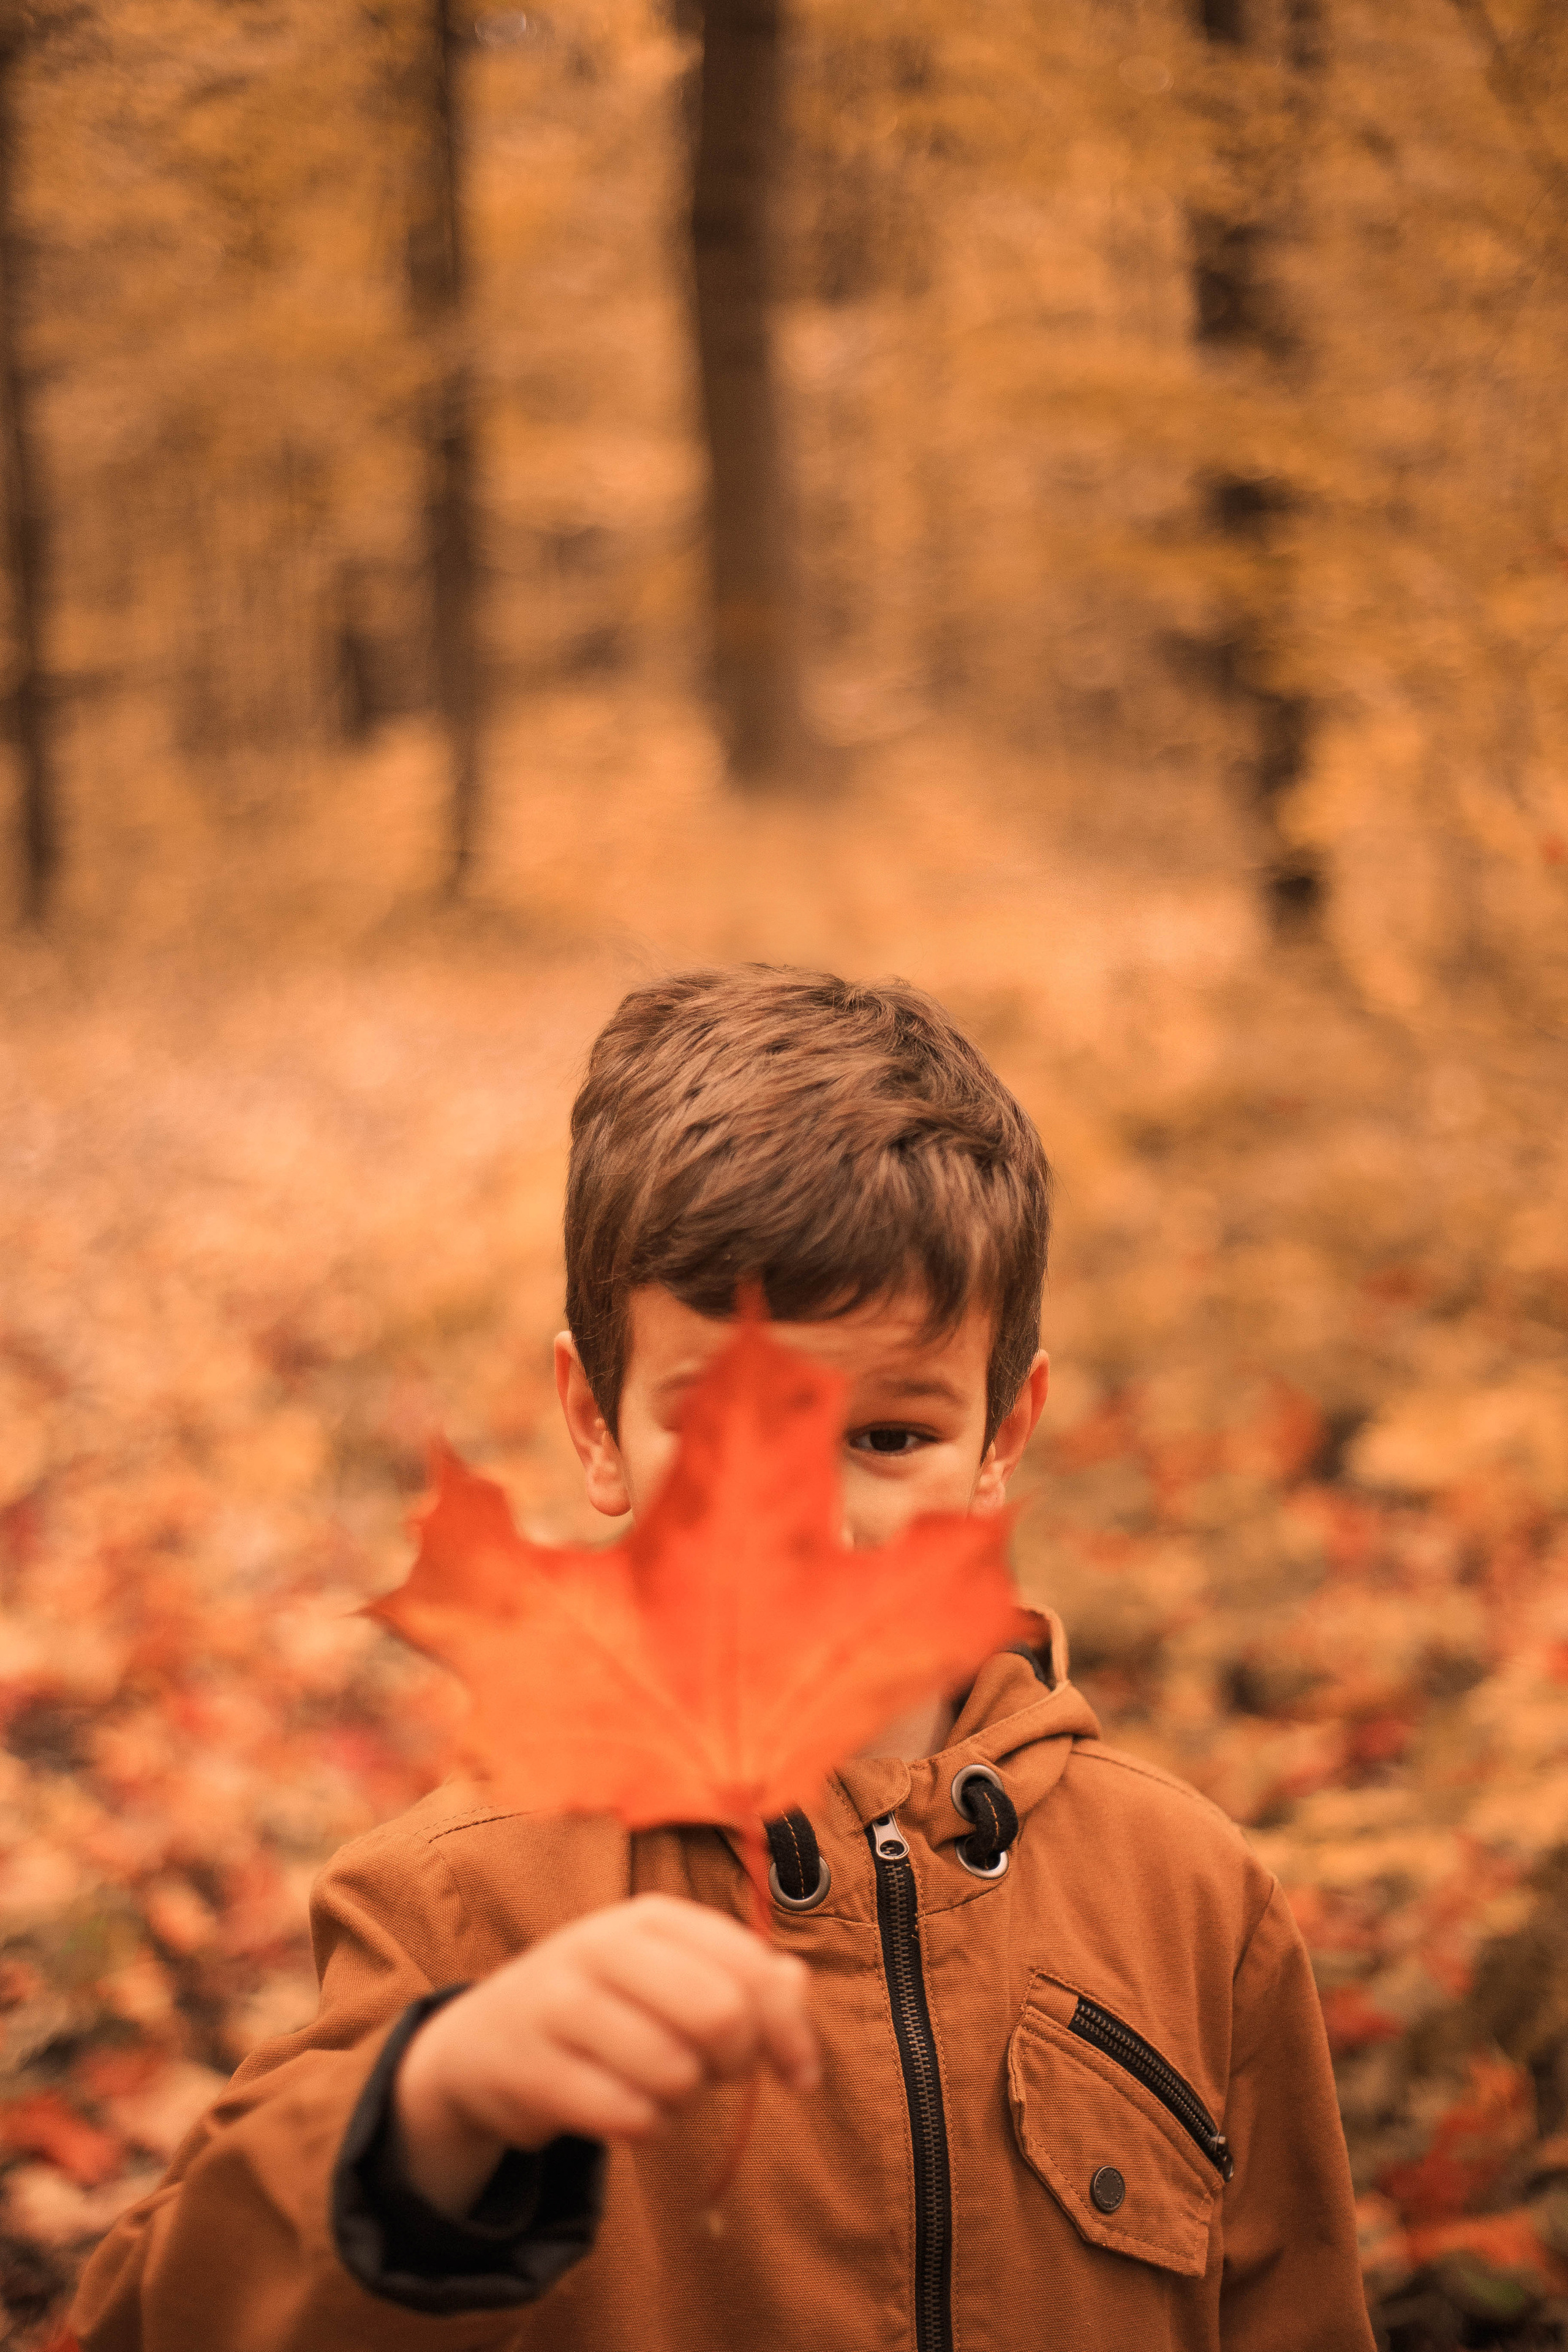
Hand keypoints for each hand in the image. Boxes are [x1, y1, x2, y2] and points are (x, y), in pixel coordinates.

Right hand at [392, 1893, 818, 2217]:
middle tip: (719, 2075)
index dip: (789, 2030)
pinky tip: (632, 2111)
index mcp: (650, 1916)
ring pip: (674, 2070)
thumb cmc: (604, 2007)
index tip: (800, 2076)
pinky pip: (627, 2115)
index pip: (750, 1965)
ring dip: (686, 2098)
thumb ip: (743, 1976)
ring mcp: (558, 2003)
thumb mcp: (669, 1973)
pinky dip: (647, 2126)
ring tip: (665, 2086)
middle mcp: (602, 1944)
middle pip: (720, 2013)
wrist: (484, 2041)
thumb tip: (796, 1988)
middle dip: (737, 2063)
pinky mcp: (530, 2067)